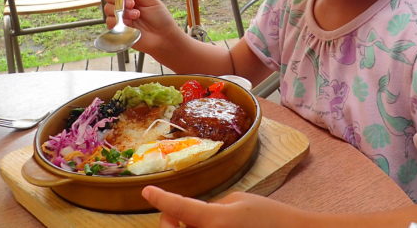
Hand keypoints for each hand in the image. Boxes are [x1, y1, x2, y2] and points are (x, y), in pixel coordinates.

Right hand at [102, 0, 183, 53]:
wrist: (163, 37)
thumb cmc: (160, 17)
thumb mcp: (150, 0)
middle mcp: (121, 4)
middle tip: (132, 3)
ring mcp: (118, 16)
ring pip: (108, 8)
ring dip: (122, 10)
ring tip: (137, 15)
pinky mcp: (117, 29)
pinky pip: (110, 21)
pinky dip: (120, 21)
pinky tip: (132, 23)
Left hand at [143, 187, 308, 227]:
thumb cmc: (269, 217)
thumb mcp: (239, 201)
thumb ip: (211, 208)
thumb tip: (193, 216)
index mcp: (214, 221)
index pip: (177, 207)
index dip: (160, 198)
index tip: (147, 191)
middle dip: (168, 221)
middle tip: (174, 213)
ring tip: (198, 221)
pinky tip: (207, 226)